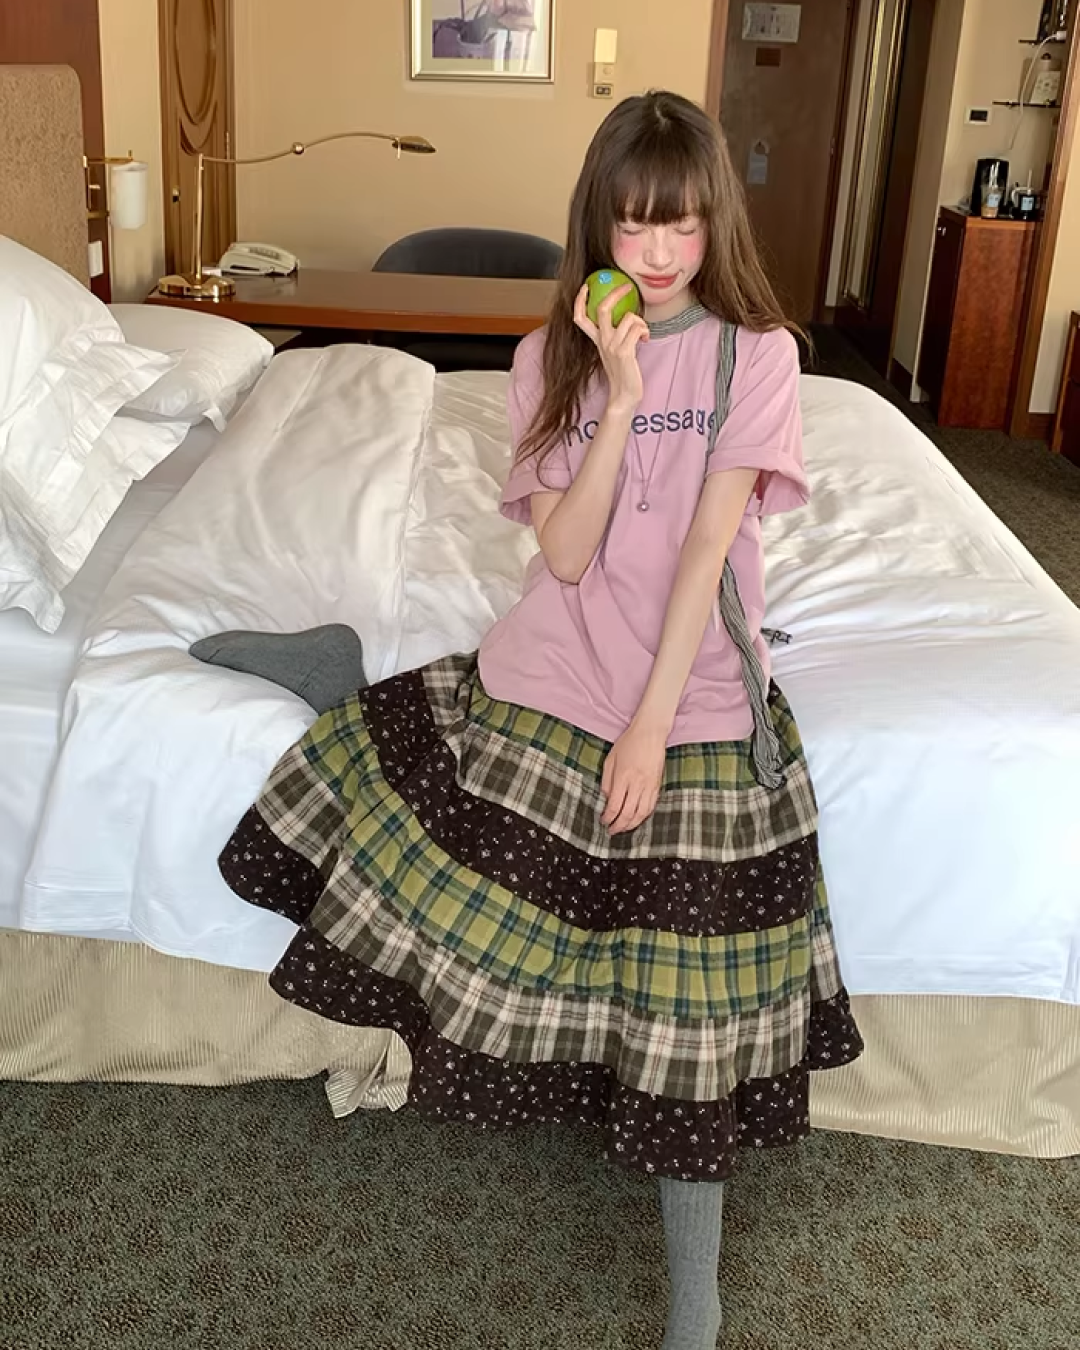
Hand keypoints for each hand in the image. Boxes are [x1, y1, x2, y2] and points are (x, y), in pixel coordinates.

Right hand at [573, 282, 648, 414]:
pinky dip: (645, 331)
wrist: (624, 396)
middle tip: (627, 287)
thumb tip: (627, 316)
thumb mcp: (614, 351)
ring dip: (641, 322)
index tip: (587, 286)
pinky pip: (637, 329)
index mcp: (597, 340)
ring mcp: (612, 347)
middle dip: (616, 293)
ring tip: (643, 332)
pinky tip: (646, 340)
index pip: (579, 317)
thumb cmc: (623, 374)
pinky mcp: (624, 352)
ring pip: (629, 317)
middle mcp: (602, 341)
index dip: (579, 300)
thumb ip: (616, 335)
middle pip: (602, 308)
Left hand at [600, 720, 667, 834]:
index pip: (615, 805)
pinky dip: (643, 816)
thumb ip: (607, 781)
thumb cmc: (628, 743)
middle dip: (618, 826)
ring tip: (623, 828)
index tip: (604, 821)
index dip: (608, 817)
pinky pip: (651, 806)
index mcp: (623, 776)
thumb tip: (607, 799)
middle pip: (628, 813)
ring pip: (641, 813)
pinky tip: (637, 819)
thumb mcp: (610, 759)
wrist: (650, 733)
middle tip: (611, 831)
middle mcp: (637, 783)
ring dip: (631, 825)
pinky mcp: (657, 785)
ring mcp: (649, 785)